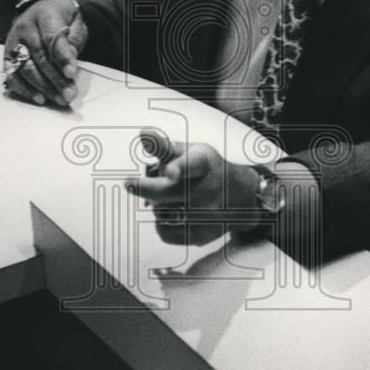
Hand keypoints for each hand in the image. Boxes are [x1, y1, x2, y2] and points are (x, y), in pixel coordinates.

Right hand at [3, 0, 87, 106]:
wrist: (42, 10)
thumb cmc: (62, 20)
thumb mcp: (75, 23)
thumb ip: (73, 40)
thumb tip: (68, 61)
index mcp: (43, 15)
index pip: (51, 38)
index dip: (62, 57)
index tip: (71, 73)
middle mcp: (24, 29)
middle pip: (39, 57)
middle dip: (55, 79)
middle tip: (69, 94)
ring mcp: (13, 43)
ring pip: (25, 69)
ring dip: (43, 87)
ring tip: (59, 99)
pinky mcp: (8, 57)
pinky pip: (12, 76)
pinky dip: (25, 90)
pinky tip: (39, 99)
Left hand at [126, 128, 263, 244]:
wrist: (241, 197)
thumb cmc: (208, 169)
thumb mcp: (193, 152)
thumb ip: (165, 147)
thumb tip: (143, 133)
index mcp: (204, 164)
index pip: (193, 165)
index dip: (180, 168)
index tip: (170, 172)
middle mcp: (207, 191)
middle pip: (168, 193)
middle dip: (145, 188)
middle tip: (128, 182)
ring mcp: (205, 216)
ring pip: (160, 212)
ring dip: (156, 204)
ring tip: (169, 197)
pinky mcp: (201, 236)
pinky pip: (164, 232)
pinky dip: (161, 222)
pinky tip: (172, 214)